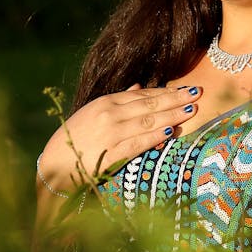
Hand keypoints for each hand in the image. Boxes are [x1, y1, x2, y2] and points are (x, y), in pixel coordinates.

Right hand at [37, 84, 201, 195]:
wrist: (54, 165)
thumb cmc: (75, 138)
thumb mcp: (93, 113)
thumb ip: (118, 100)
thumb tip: (138, 86)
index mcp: (105, 102)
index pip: (142, 95)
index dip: (166, 92)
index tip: (184, 90)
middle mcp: (109, 114)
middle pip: (149, 105)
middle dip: (175, 99)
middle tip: (196, 94)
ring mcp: (111, 134)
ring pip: (148, 121)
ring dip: (171, 115)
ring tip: (191, 110)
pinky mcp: (111, 154)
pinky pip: (137, 143)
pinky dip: (154, 136)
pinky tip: (170, 132)